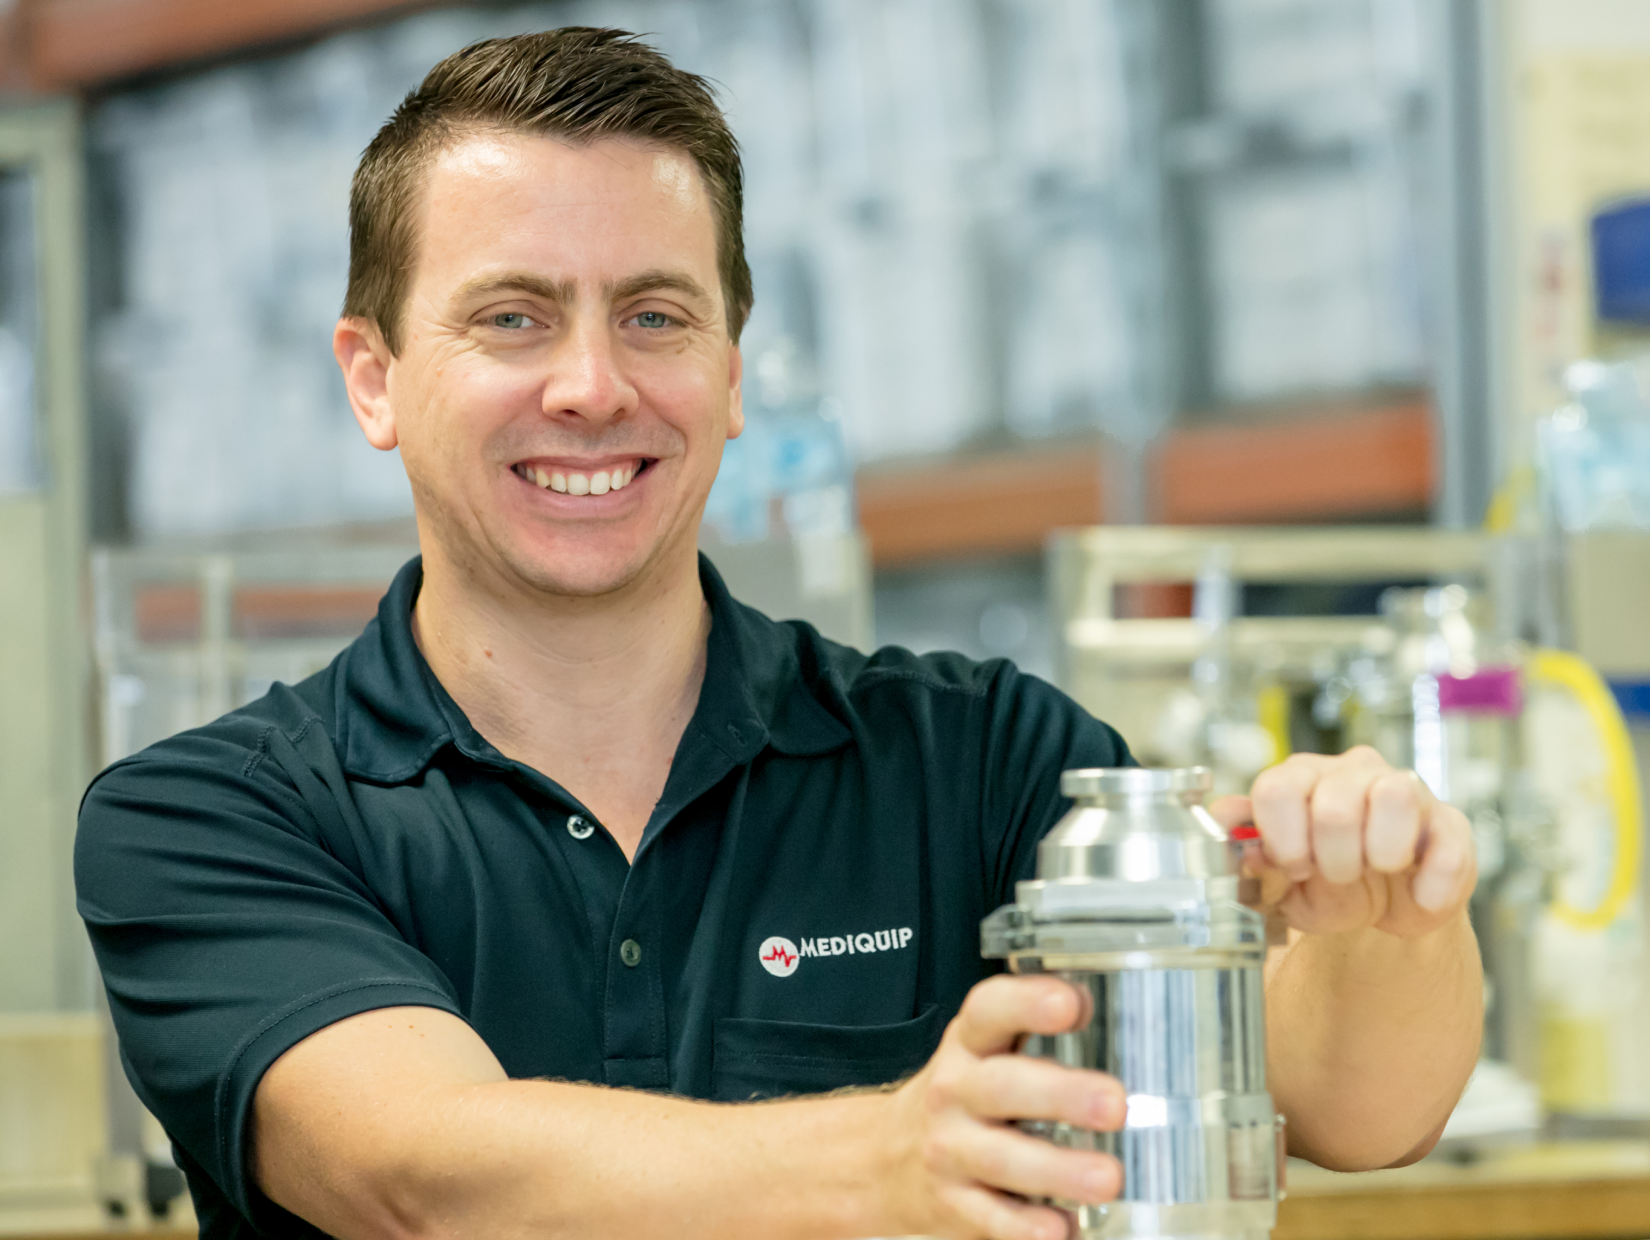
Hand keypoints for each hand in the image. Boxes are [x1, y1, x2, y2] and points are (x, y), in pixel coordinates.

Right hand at [883, 974, 1124, 1239]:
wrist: (884, 1159)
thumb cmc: (958, 1096)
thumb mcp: (981, 1050)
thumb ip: (1029, 1024)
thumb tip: (1094, 999)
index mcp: (968, 1046)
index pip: (989, 1011)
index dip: (1028, 1003)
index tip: (1071, 1004)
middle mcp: (955, 1092)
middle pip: (1002, 1087)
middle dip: (1061, 1094)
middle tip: (1114, 1103)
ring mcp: (951, 1150)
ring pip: (1001, 1158)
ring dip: (1058, 1169)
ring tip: (1106, 1177)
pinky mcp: (954, 1205)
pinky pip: (992, 1219)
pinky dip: (1028, 1227)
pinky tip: (1062, 1226)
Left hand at [1211, 745, 1475, 938]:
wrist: (1383, 911)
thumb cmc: (1324, 886)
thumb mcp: (1278, 885)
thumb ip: (1243, 857)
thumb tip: (1223, 819)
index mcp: (1299, 780)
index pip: (1277, 788)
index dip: (1283, 840)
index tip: (1294, 867)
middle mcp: (1350, 772)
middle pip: (1335, 801)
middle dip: (1333, 859)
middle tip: (1337, 875)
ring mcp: (1403, 790)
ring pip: (1395, 796)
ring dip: (1381, 854)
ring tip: (1377, 872)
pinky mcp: (1449, 823)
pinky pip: (1449, 845)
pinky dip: (1432, 885)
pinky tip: (1418, 898)